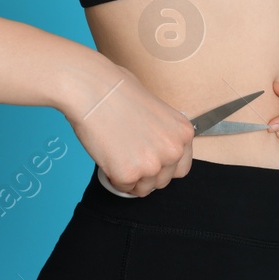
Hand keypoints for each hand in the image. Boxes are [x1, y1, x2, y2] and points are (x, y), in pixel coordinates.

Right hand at [60, 60, 194, 196]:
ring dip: (130, 178)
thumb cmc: (119, 91)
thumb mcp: (157, 110)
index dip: (163, 168)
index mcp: (183, 133)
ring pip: (143, 188)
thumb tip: (154, 148)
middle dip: (146, 175)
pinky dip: (113, 177)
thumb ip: (162, 133)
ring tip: (117, 155)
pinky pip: (122, 187)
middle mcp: (173, 151)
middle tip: (129, 158)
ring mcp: (152, 165)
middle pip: (162, 181)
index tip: (150, 163)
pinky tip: (108, 157)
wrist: (95, 90)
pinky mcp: (128, 174)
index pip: (181, 167)